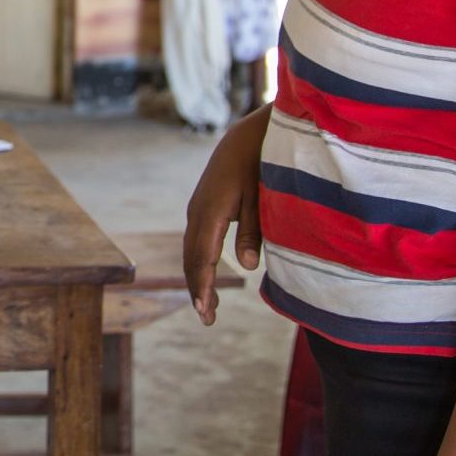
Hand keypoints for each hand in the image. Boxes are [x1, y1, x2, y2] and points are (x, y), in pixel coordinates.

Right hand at [184, 108, 269, 324]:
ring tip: (208, 305)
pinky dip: (199, 262)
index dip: (203, 286)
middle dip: (198, 289)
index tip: (204, 311)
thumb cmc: (260, 164)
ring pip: (191, 251)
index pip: (203, 258)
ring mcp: (197, 208)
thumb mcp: (263, 197)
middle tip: (208, 319)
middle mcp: (198, 212)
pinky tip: (208, 273)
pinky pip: (195, 240)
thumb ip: (254, 231)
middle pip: (191, 258)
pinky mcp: (202, 207)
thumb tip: (248, 266)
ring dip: (197, 277)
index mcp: (211, 211)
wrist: (247, 136)